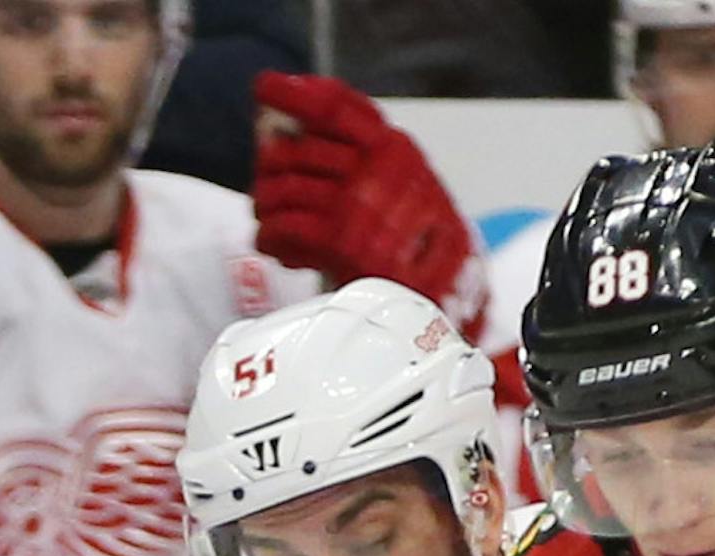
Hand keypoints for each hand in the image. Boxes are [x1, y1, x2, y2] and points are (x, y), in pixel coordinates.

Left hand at [252, 73, 486, 334]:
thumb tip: (311, 147)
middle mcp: (380, 169)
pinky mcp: (345, 244)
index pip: (338, 107)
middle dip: (274, 166)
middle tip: (266, 182)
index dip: (297, 95)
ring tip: (268, 218)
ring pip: (288, 187)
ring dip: (269, 205)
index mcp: (397, 151)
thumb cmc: (430, 255)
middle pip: (301, 149)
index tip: (268, 89)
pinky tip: (273, 245)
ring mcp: (362, 205)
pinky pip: (288, 227)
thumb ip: (373, 167)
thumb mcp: (415, 195)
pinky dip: (272, 237)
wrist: (448, 308)